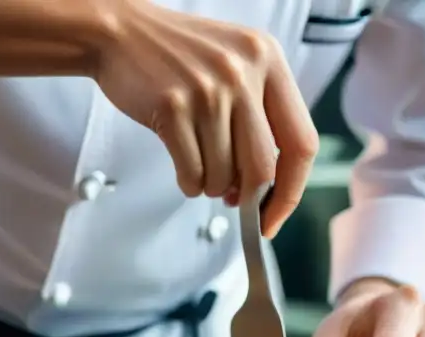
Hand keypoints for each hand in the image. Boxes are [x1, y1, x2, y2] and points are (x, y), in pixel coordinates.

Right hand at [94, 0, 318, 235]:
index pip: (302, 142)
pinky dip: (188, 183)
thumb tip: (266, 188)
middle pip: (262, 168)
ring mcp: (208, 90)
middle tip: (234, 201)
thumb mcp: (235, 65)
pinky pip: (191, 172)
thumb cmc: (178, 56)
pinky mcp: (172, 107)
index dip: (291, 191)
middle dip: (248, 198)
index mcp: (269, 60)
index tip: (275, 216)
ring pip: (224, 175)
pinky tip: (182, 167)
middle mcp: (243, 73)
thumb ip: (258, 115)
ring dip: (210, 186)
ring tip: (198, 165)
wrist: (122, 32)